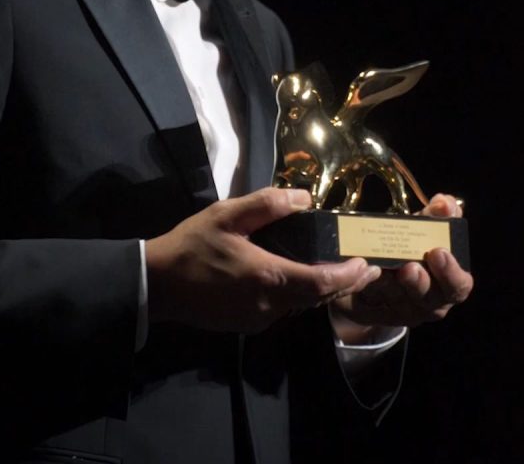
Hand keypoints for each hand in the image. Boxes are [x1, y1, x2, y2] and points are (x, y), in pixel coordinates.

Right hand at [146, 188, 381, 333]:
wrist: (156, 284)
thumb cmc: (191, 246)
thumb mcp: (226, 215)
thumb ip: (267, 204)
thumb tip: (304, 198)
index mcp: (268, 277)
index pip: (323, 283)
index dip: (350, 275)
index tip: (367, 263)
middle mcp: (269, 306)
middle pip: (318, 298)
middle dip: (345, 283)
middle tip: (365, 268)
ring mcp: (257, 319)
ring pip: (301, 306)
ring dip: (321, 290)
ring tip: (337, 270)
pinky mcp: (246, 325)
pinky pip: (282, 310)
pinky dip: (297, 296)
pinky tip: (296, 279)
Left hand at [330, 193, 473, 342]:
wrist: (376, 268)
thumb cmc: (409, 247)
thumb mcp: (423, 229)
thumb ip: (436, 215)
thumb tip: (444, 201)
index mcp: (448, 284)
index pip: (459, 286)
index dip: (451, 272)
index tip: (438, 252)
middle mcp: (429, 304)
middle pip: (429, 300)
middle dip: (419, 282)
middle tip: (409, 267)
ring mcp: (402, 312)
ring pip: (397, 301)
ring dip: (388, 284)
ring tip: (379, 267)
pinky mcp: (375, 314)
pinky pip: (369, 305)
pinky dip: (366, 288)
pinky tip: (360, 274)